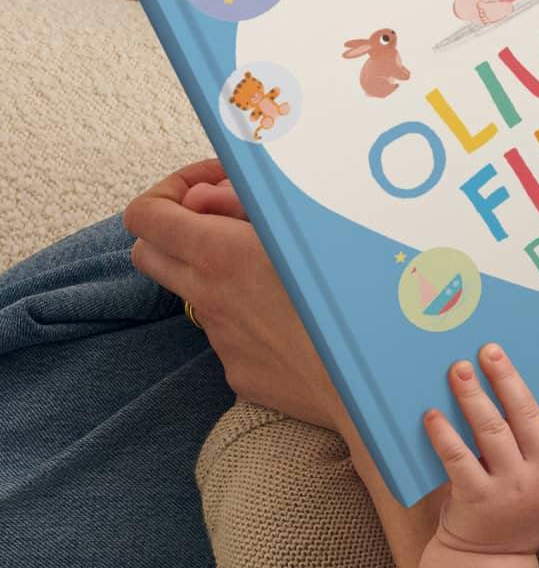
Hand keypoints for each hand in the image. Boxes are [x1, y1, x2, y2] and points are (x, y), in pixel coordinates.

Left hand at [123, 159, 344, 429]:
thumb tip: (202, 199)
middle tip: (224, 219)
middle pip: (148, 252)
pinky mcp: (238, 369)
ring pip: (194, 291)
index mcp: (220, 254)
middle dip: (176, 227)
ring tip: (276, 264)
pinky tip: (295, 310)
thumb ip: (239, 206)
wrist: (365, 380)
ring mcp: (220, 337)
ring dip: (217, 269)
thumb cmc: (346, 296)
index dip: (169, 190)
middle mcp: (209, 297)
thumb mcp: (299, 228)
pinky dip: (248, 310)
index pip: (145, 214)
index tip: (209, 187)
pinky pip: (229, 329)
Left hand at [423, 344, 538, 554]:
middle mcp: (538, 478)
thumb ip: (530, 447)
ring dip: (473, 395)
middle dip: (507, 379)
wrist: (488, 565)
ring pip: (492, 430)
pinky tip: (432, 415)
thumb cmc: (510, 510)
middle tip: (489, 351)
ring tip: (458, 370)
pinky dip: (444, 433)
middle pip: (526, 417)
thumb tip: (497, 389)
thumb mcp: (536, 484)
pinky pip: (459, 458)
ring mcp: (508, 489)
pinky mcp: (476, 499)